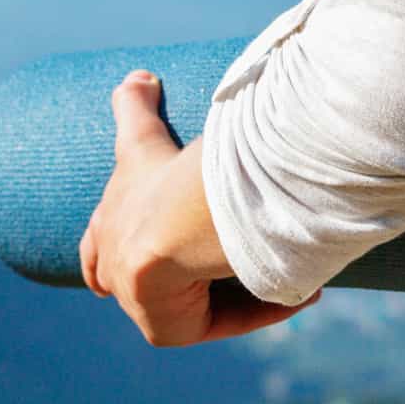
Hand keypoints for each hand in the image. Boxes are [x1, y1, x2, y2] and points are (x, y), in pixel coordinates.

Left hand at [79, 69, 321, 347]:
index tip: (171, 234)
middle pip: (143, 281)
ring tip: (287, 276)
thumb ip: (135, 107)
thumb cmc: (170, 170)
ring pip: (189, 301)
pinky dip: (260, 307)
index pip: (99, 241)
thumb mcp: (142, 136)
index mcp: (108, 221)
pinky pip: (215, 323)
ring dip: (240, 288)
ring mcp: (139, 296)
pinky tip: (305, 293)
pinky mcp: (164, 327)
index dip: (127, 241)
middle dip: (192, 273)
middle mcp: (117, 263)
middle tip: (236, 261)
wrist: (180, 214)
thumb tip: (138, 76)